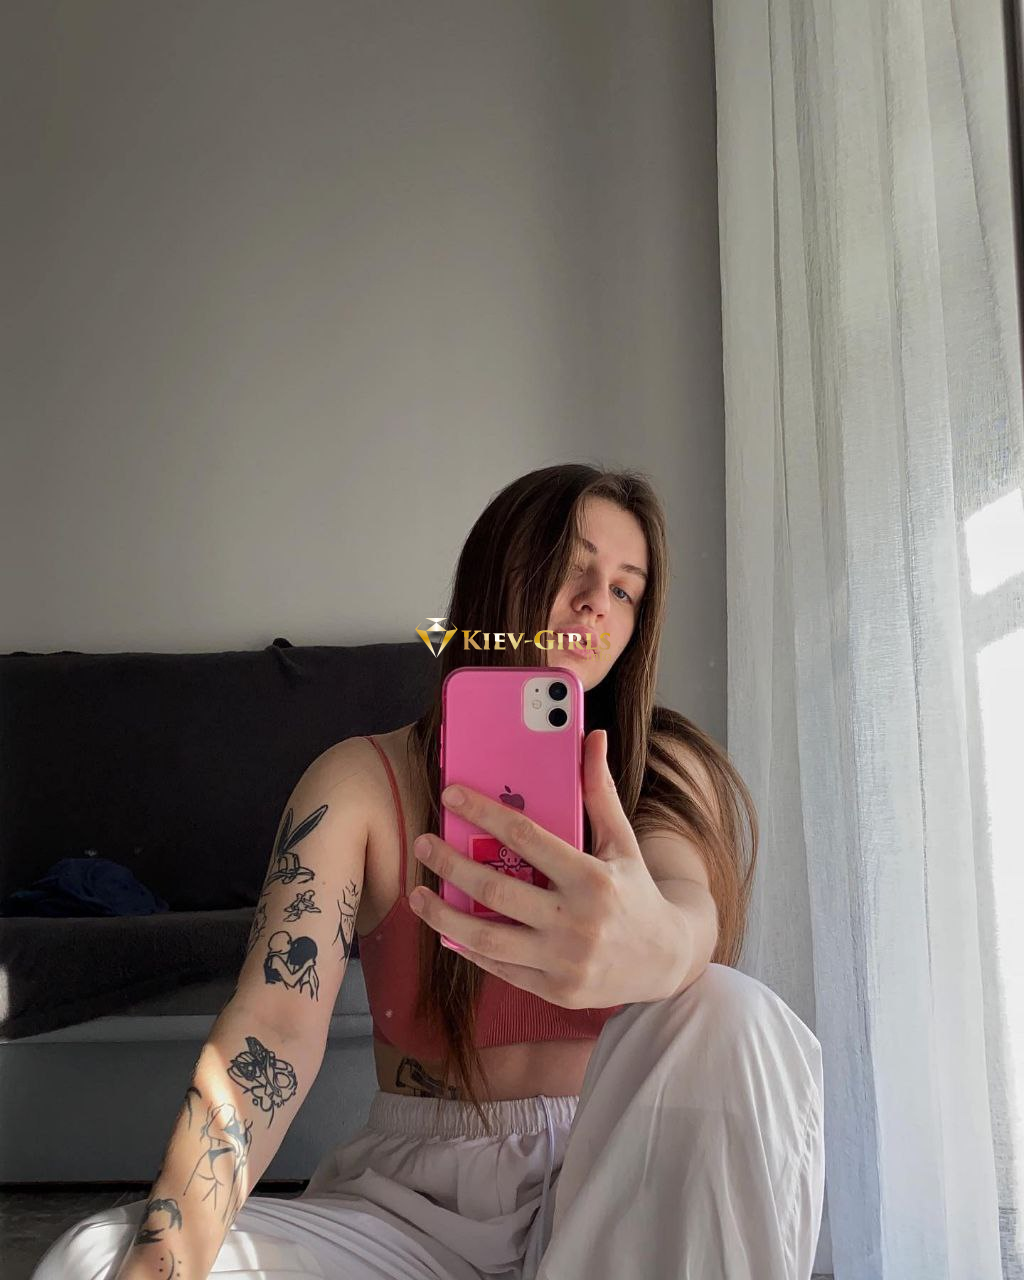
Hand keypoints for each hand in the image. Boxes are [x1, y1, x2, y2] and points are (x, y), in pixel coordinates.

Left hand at [409, 729, 684, 1006]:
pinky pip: (499, 967)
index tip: (450, 796)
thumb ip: (599, 791)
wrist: (666, 961)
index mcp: (592, 878)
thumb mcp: (623, 841)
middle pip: (496, 889)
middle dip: (451, 864)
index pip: (526, 837)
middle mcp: (577, 921)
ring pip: (487, 937)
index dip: (484, 813)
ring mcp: (564, 961)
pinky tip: (446, 928)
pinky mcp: (554, 990)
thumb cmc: (635, 891)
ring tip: (417, 893)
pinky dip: (468, 947)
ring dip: (443, 915)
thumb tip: (591, 736)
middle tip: (422, 843)